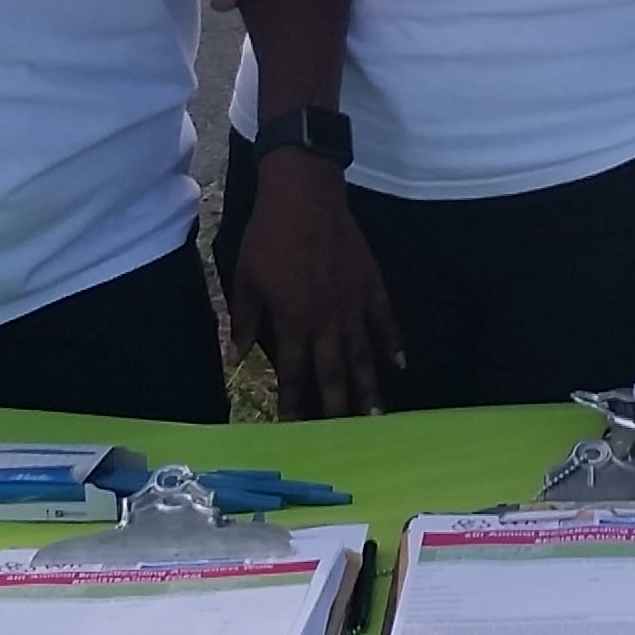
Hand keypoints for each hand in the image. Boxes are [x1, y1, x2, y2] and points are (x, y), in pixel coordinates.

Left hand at [234, 151, 400, 415]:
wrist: (304, 197)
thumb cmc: (269, 237)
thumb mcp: (245, 279)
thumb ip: (243, 320)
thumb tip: (234, 357)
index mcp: (292, 322)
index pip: (293, 373)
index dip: (293, 403)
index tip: (294, 429)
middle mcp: (326, 321)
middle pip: (333, 373)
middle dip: (337, 407)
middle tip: (345, 437)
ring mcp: (353, 305)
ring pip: (363, 355)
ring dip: (369, 388)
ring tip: (377, 417)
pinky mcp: (371, 286)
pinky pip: (386, 322)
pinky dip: (393, 345)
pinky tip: (400, 366)